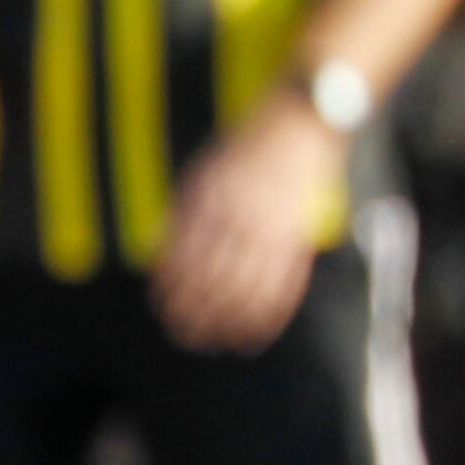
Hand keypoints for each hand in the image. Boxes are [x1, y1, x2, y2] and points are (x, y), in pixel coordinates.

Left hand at [150, 98, 337, 351]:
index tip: (164, 307)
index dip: (172, 286)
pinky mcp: (299, 235)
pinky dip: (270, 312)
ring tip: (216, 340)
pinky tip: (257, 330)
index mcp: (210, 199)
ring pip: (247, 286)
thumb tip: (167, 256)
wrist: (300, 124)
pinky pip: (284, 283)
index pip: (184, 254)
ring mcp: (272, 226)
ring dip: (230, 319)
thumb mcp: (207, 171)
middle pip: (213, 277)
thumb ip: (189, 212)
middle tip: (184, 333)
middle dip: (196, 312)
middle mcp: (239, 216)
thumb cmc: (249, 147)